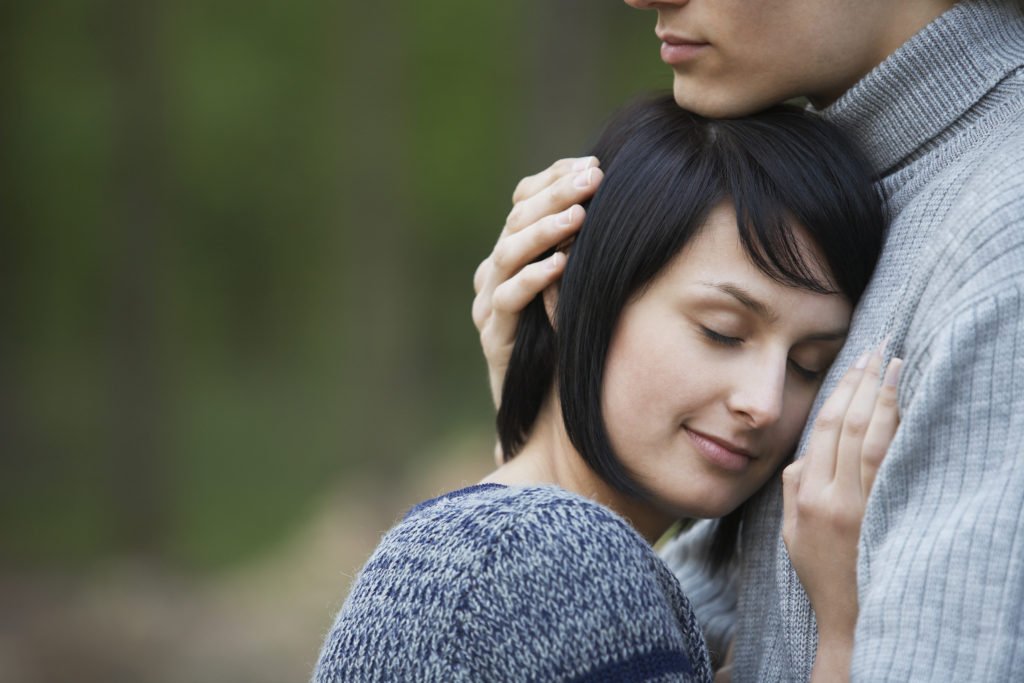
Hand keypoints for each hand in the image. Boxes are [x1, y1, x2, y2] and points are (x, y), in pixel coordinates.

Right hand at [472, 156, 602, 407]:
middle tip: (593, 178)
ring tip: (579, 214)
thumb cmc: (570, 345)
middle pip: (515, 219)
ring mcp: (491, 305)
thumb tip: (630, 202)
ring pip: (507, 254)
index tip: (592, 163)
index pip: (524, 199)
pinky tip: (560, 265)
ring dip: (544, 231)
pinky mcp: (495, 339)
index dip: (553, 178)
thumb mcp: (584, 290)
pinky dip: (532, 280)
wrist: (545, 414)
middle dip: (555, 194)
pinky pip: (508, 302)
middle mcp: (496, 273)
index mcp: (514, 254)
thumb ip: (592, 251)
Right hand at [782, 344, 902, 679]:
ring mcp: (864, 507)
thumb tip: (806, 453)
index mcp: (808, 496)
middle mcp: (835, 496)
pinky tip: (905, 406)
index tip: (855, 362)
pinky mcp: (886, 516)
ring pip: (874, 439)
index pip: (825, 430)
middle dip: (863, 382)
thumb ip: (793, 487)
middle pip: (849, 426)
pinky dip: (899, 430)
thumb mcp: (789, 531)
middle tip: (878, 349)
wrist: (850, 616)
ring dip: (884, 397)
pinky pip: (893, 465)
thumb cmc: (820, 572)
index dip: (840, 391)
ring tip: (895, 365)